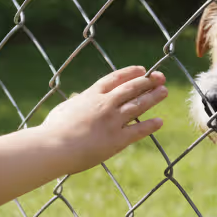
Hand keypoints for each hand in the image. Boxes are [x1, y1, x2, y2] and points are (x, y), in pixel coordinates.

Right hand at [41, 66, 167, 173]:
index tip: (142, 69)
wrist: (54, 147)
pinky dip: (150, 126)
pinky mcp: (117, 139)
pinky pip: (138, 131)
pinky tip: (160, 121)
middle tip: (160, 77)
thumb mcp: (63, 109)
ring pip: (138, 105)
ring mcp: (112, 121)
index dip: (130, 73)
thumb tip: (78, 97)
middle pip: (130, 89)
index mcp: (90, 96)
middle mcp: (104, 104)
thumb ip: (75, 102)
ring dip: (153, 97)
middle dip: (147, 81)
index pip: (114, 79)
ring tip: (164, 91)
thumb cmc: (52, 130)